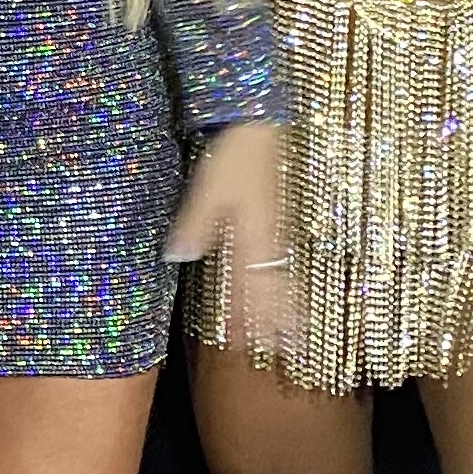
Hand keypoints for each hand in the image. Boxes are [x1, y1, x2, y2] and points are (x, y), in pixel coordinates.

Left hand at [166, 119, 298, 355]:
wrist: (261, 123)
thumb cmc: (234, 155)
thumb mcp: (208, 190)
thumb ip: (195, 225)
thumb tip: (177, 257)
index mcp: (255, 236)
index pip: (252, 288)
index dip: (250, 316)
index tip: (249, 344)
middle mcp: (272, 237)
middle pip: (276, 287)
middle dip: (279, 320)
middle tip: (285, 350)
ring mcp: (279, 226)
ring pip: (284, 274)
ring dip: (287, 304)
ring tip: (295, 331)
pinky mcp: (279, 215)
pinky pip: (284, 257)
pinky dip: (287, 279)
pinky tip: (284, 283)